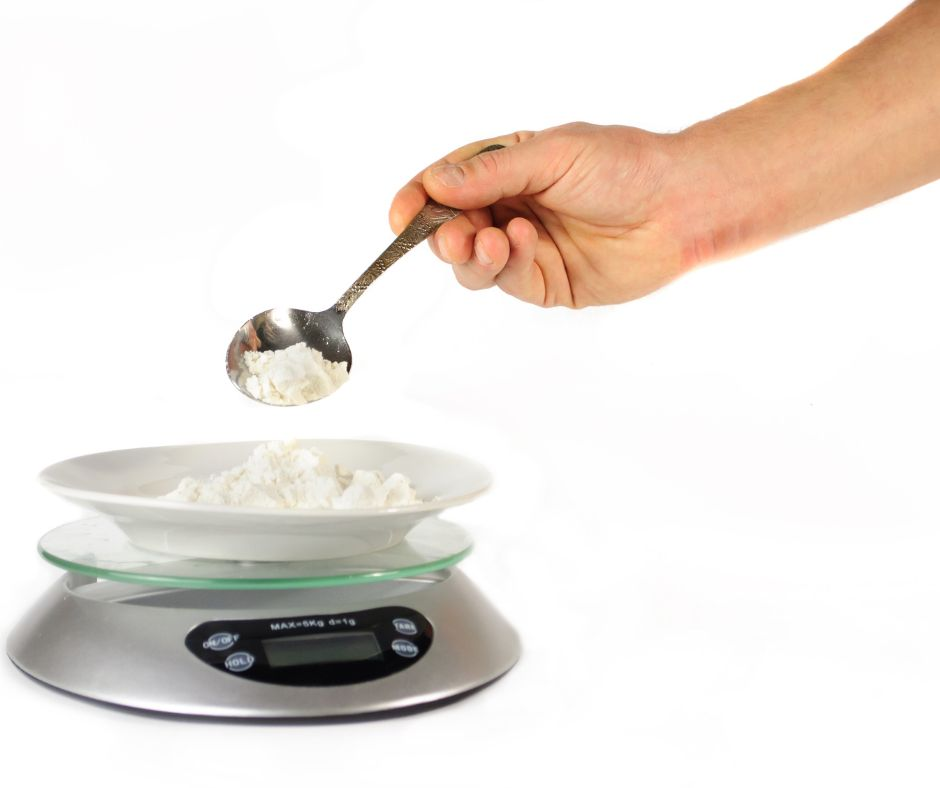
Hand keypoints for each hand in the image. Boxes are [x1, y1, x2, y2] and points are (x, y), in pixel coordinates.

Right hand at [389, 123, 703, 307]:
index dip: (419, 201)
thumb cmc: (623, 166)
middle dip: (444, 235)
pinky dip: (510, 265)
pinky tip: (527, 243)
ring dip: (473, 256)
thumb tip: (435, 185)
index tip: (400, 217)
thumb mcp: (550, 154)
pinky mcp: (547, 283)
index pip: (447, 186)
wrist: (679, 207)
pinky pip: (509, 281)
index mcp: (507, 169)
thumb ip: (490, 173)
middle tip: (451, 236)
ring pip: (474, 265)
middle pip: (452, 230)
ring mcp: (527, 250)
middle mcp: (511, 209)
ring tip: (491, 241)